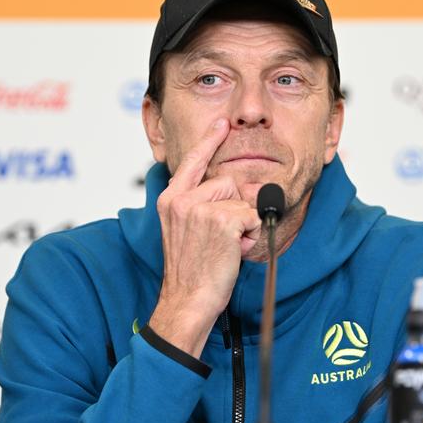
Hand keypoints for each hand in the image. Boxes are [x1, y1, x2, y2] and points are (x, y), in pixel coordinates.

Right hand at [148, 118, 261, 356]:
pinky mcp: (221, 220)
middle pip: (227, 182)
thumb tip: (233, 188)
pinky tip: (233, 251)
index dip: (209, 140)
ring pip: (241, 199)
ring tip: (226, 245)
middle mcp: (181, 199)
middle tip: (222, 237)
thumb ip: (199, 205)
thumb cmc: (190, 269)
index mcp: (170, 199)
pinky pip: (251, 215)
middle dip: (235, 207)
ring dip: (243, 222)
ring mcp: (200, 208)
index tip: (221, 122)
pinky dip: (250, 234)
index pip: (192, 161)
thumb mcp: (185, 230)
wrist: (187, 300)